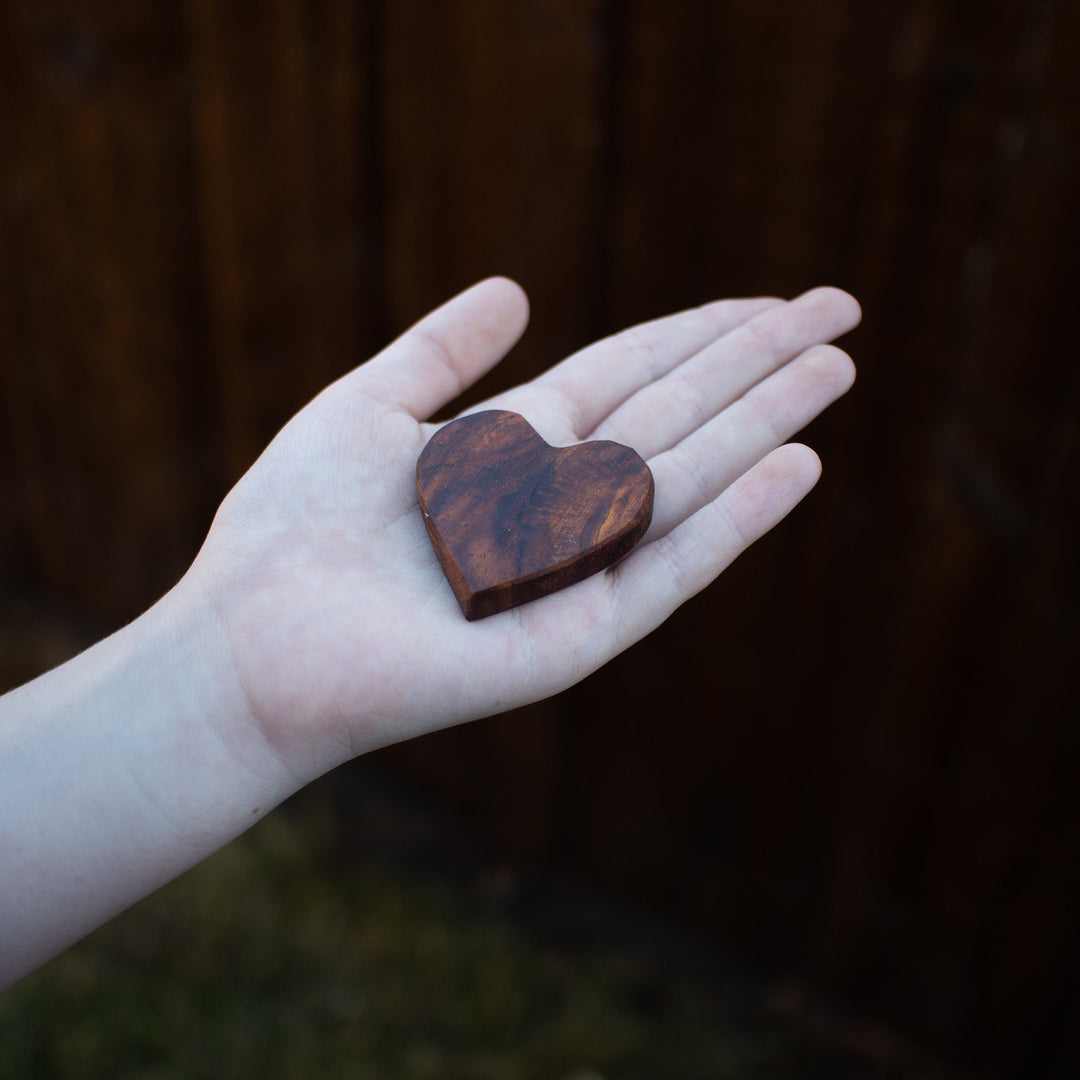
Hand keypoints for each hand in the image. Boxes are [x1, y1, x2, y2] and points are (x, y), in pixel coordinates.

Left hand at [190, 278, 859, 785]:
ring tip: (838, 367)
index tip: (773, 300)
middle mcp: (559, 503)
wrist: (255, 641)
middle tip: (843, 310)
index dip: (702, 333)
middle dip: (758, 363)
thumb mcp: (366, 409)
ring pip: (688, 480)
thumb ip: (440, 352)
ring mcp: (576, 570)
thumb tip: (516, 287)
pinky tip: (795, 467)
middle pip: (677, 415)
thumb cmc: (294, 525)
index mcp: (515, 447)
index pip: (632, 376)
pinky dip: (732, 522)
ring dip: (765, 423)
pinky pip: (666, 569)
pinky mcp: (576, 635)